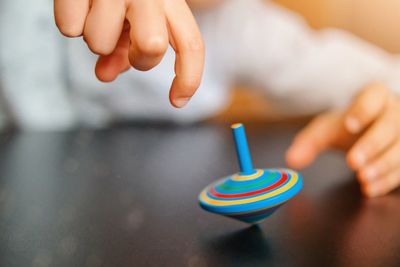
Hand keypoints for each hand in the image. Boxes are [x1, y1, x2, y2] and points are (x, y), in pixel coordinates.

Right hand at [54, 0, 204, 107]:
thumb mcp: (135, 16)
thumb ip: (126, 48)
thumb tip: (105, 75)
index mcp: (169, 0)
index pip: (191, 43)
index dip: (189, 77)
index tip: (177, 101)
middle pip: (152, 48)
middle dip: (136, 58)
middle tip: (125, 42)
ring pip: (99, 44)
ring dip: (95, 38)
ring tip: (96, 11)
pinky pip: (69, 28)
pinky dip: (69, 22)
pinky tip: (78, 4)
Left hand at [286, 84, 399, 196]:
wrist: (369, 130)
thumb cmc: (348, 126)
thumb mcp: (327, 129)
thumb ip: (310, 142)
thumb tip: (292, 160)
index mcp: (375, 96)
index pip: (373, 97)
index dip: (363, 110)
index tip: (348, 125)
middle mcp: (395, 112)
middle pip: (389, 126)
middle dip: (372, 145)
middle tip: (353, 162)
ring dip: (383, 165)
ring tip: (363, 178)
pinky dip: (387, 180)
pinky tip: (370, 189)